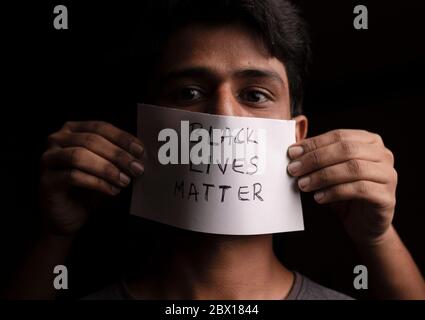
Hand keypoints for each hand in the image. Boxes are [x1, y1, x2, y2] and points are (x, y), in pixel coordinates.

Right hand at [39, 121, 144, 235]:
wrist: (69, 215)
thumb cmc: (90, 188)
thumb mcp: (107, 168)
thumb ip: (119, 158)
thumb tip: (141, 155)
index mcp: (72, 130)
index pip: (100, 128)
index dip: (122, 138)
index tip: (140, 151)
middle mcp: (56, 140)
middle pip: (91, 140)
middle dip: (118, 155)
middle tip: (137, 169)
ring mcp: (48, 159)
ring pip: (80, 156)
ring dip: (107, 168)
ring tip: (125, 181)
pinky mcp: (46, 180)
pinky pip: (73, 176)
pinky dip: (97, 183)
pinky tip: (113, 191)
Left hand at [287, 129, 396, 245]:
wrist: (363, 223)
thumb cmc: (344, 193)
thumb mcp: (329, 171)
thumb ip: (316, 156)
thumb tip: (293, 149)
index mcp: (369, 141)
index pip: (339, 136)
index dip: (314, 144)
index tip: (292, 153)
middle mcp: (383, 155)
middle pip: (346, 150)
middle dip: (316, 159)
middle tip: (294, 169)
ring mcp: (388, 175)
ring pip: (354, 168)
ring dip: (323, 176)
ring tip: (304, 185)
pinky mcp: (386, 197)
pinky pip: (360, 189)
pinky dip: (335, 192)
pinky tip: (319, 197)